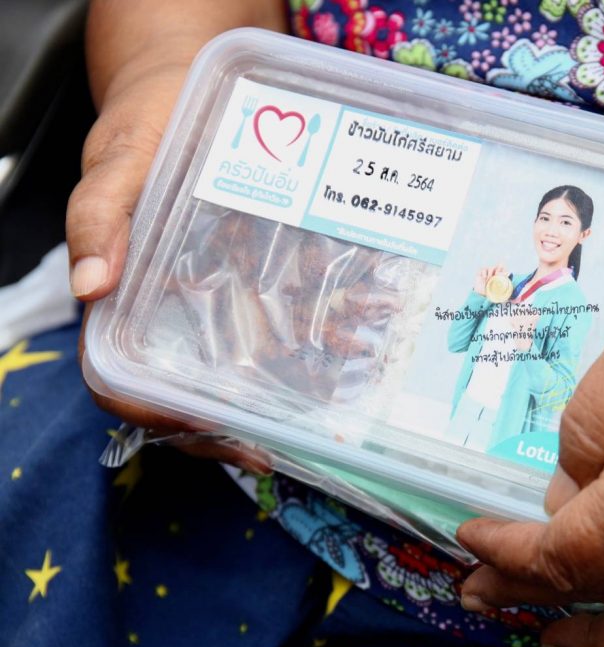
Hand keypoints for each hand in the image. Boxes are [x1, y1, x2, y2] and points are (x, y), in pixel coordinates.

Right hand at [68, 0, 287, 470]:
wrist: (193, 87)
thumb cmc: (147, 122)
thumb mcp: (118, 159)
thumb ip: (99, 216)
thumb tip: (90, 288)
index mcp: (124, 298)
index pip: (122, 381)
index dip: (156, 415)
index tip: (208, 430)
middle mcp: (172, 311)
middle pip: (188, 392)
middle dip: (232, 427)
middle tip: (284, 443)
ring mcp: (219, 298)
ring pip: (242, 367)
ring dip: (281, 396)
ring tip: (330, 412)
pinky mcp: (260, 278)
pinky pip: (284, 320)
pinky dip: (315, 341)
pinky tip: (355, 344)